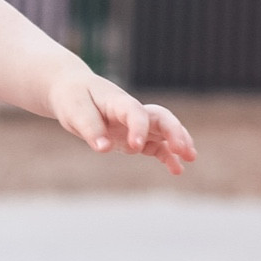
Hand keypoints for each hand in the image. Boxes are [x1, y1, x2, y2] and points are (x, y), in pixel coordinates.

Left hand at [49, 71, 197, 175]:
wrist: (70, 90)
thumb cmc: (72, 98)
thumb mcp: (74, 111)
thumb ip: (90, 128)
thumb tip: (104, 148)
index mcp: (117, 102)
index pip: (135, 112)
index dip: (139, 128)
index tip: (136, 146)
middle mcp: (131, 111)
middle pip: (160, 118)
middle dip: (174, 132)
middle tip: (183, 149)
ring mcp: (134, 124)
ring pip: (163, 130)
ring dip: (178, 142)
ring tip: (190, 158)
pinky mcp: (133, 135)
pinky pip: (155, 145)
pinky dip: (167, 156)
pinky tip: (177, 170)